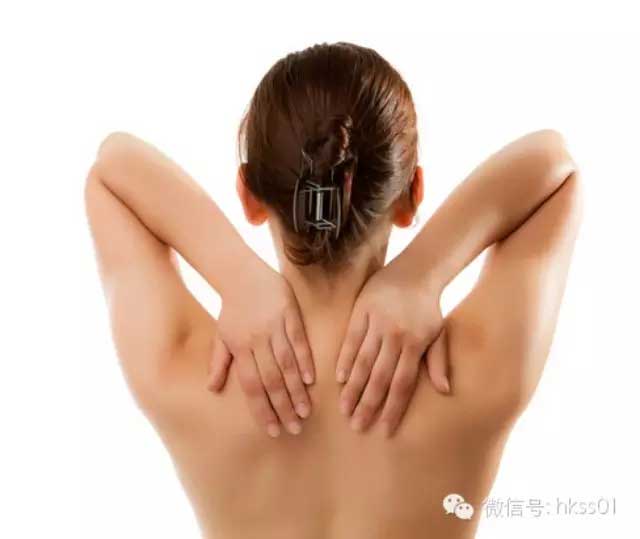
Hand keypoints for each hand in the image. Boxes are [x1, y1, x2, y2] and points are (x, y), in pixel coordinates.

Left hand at [207, 260, 314, 437]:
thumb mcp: (221, 336)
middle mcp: (257, 341)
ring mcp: (275, 328)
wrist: (242, 273)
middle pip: (271, 380)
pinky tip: (311, 380)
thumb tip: (212, 389)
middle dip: (283, 407)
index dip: (262, 409)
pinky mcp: (290, 315)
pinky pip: (299, 342)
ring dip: (297, 390)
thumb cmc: (231, 309)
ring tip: (305, 411)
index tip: (272, 430)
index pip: (252, 386)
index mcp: (239, 348)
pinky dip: (305, 361)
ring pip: (287, 364)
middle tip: (294, 428)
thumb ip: (218, 363)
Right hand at [335, 261, 448, 436]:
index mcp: (416, 345)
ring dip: (352, 388)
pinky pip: (351, 340)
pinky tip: (339, 380)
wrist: (414, 271)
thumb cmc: (428, 308)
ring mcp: (377, 324)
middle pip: (380, 378)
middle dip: (368, 404)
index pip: (402, 384)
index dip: (392, 409)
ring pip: (362, 362)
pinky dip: (344, 360)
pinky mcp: (362, 312)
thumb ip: (439, 362)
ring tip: (344, 409)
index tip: (383, 430)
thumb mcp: (439, 334)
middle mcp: (396, 337)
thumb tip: (445, 390)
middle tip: (357, 426)